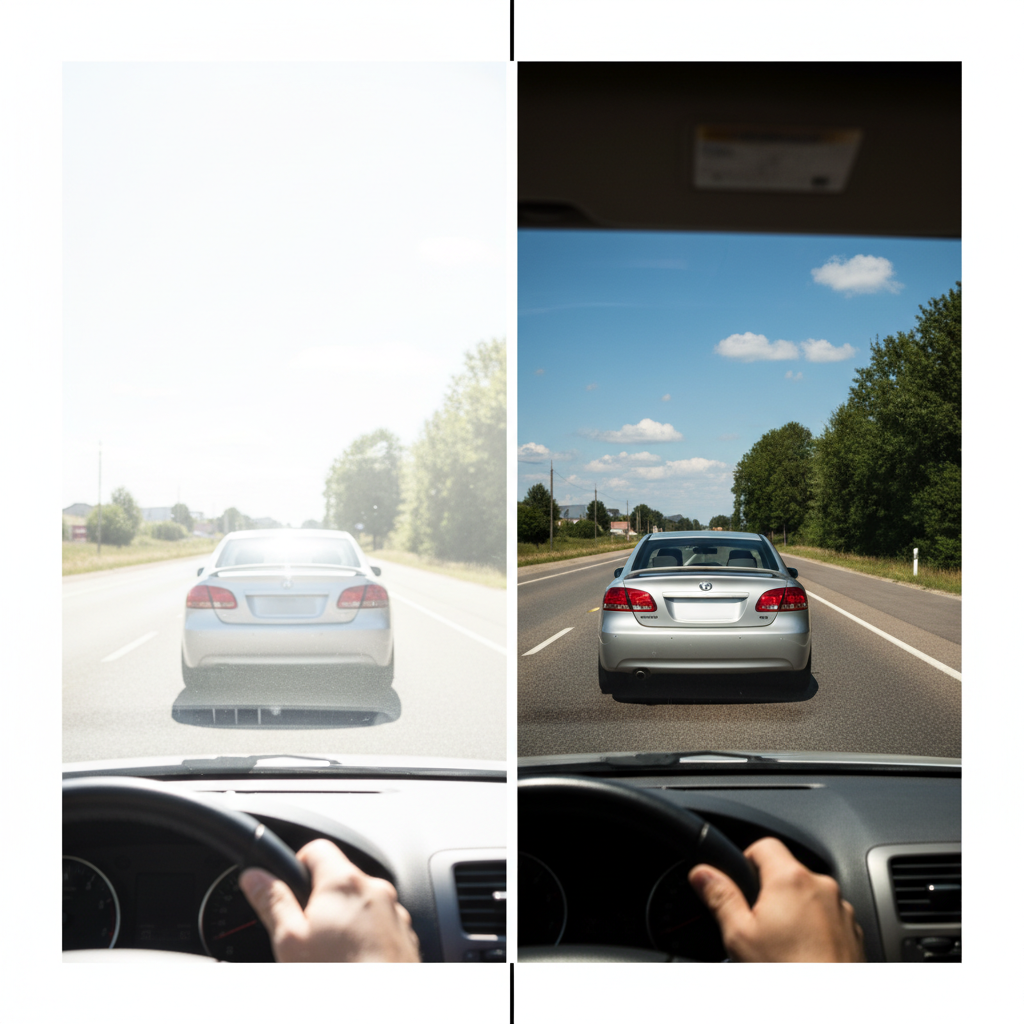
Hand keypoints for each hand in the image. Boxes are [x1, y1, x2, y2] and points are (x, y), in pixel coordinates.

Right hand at [239, 838, 419, 961]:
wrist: (382, 1009)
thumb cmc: (337, 978)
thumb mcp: (291, 941)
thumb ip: (272, 901)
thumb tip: (254, 876)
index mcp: (344, 882)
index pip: (316, 849)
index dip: (297, 866)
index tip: (288, 891)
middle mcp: (376, 890)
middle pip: (339, 880)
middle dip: (320, 902)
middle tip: (305, 936)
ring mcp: (394, 913)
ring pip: (360, 905)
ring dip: (344, 921)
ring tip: (331, 956)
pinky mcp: (405, 935)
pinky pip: (379, 925)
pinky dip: (364, 938)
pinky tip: (353, 963)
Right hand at [688, 837, 864, 961]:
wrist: (828, 1009)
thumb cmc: (789, 974)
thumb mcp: (740, 936)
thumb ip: (720, 897)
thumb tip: (702, 874)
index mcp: (791, 879)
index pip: (764, 845)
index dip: (746, 860)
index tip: (740, 884)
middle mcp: (822, 887)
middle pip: (786, 873)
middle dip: (769, 893)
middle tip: (757, 925)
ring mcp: (842, 910)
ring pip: (808, 898)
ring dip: (794, 912)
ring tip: (781, 946)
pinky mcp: (853, 933)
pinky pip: (827, 919)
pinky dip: (814, 930)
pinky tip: (802, 955)